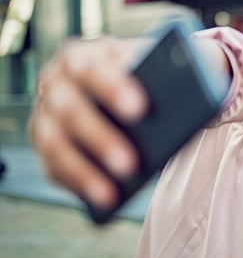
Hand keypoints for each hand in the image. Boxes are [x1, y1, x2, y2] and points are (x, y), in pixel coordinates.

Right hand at [27, 38, 148, 210]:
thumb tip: (182, 107)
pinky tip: (102, 200)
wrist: (123, 81)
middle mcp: (53, 83)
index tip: (139, 110)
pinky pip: (53, 167)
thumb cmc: (142, 74)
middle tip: (130, 164)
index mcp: (79, 56)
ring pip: (55, 144)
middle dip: (99, 139)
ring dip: (83, 171)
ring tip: (112, 194)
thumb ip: (158, 80)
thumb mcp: (150, 67)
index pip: (89, 69)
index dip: (111, 88)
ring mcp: (44, 114)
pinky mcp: (45, 142)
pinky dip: (75, 185)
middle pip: (69, 110)